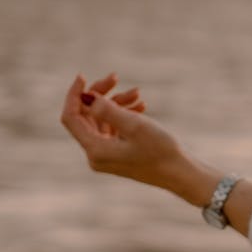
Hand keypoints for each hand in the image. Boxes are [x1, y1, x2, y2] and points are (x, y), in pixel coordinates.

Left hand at [60, 73, 191, 194]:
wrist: (181, 174)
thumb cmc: (161, 151)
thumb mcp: (135, 126)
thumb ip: (108, 110)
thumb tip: (87, 97)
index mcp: (95, 150)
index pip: (71, 118)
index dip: (74, 95)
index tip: (82, 76)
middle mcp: (96, 154)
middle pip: (85, 116)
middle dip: (100, 95)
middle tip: (116, 78)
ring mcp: (107, 155)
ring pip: (101, 119)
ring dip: (116, 103)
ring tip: (138, 94)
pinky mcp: (118, 153)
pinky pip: (113, 128)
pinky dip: (123, 114)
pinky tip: (141, 106)